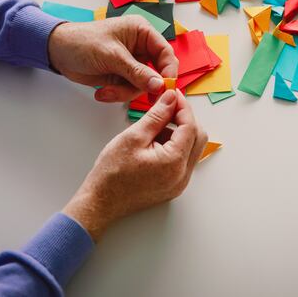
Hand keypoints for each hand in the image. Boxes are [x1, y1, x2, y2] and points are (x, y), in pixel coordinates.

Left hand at [47, 16, 177, 101]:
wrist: (57, 52)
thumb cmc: (82, 42)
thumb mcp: (112, 56)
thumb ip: (137, 71)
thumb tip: (159, 85)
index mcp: (142, 32)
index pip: (165, 52)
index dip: (168, 71)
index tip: (165, 89)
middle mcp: (140, 47)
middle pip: (156, 72)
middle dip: (142, 86)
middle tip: (134, 95)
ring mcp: (131, 63)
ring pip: (142, 85)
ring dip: (125, 92)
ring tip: (107, 91)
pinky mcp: (122, 75)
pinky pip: (129, 90)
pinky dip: (117, 94)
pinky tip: (102, 92)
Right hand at [62, 90, 207, 240]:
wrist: (100, 202)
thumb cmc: (112, 173)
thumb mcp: (134, 136)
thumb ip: (157, 115)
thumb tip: (171, 98)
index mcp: (174, 162)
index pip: (190, 126)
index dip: (183, 107)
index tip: (173, 95)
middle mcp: (182, 176)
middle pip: (197, 138)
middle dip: (184, 119)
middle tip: (167, 107)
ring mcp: (179, 183)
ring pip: (191, 149)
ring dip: (179, 133)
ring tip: (155, 126)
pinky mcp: (173, 186)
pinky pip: (182, 161)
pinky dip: (174, 146)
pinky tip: (155, 141)